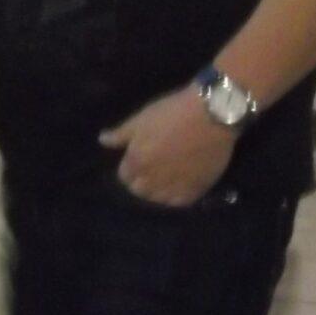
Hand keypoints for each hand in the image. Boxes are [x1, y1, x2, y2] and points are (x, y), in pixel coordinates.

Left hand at [97, 88, 235, 207]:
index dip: (129, 169)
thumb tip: (102, 141)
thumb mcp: (141, 118)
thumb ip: (121, 134)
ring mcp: (175, 186)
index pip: (124, 177)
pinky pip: (180, 203)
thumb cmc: (173, 111)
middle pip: (139, 190)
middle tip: (152, 170)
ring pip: (158, 200)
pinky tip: (180, 187)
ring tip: (165, 180)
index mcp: (137, 161)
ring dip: (158, 192)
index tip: (137, 161)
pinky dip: (177, 198)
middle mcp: (152, 179)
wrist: (213, 113)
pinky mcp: (196, 189)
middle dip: (141, 182)